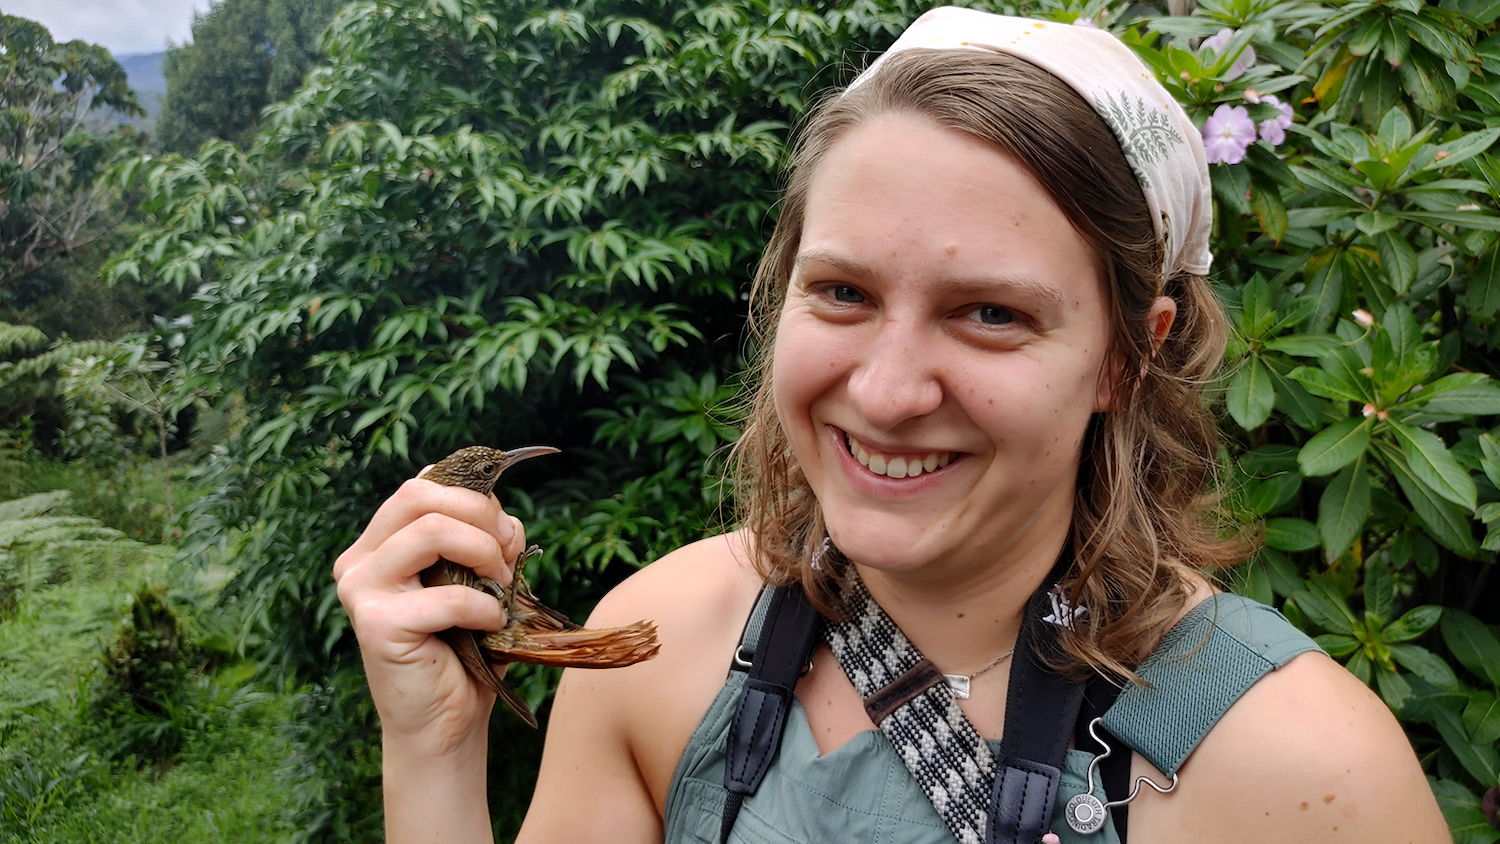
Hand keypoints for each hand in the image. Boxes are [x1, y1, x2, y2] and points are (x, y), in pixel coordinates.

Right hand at [334, 471, 528, 754]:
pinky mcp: (375, 624)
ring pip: (429, 530)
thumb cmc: (466, 647)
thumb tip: (505, 518)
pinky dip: (484, 606)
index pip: (422, 484)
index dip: (473, 495)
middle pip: (418, 494)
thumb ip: (485, 539)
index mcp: (381, 542)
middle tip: (508, 551)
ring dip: (484, 552)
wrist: (447, 720)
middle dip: (479, 513)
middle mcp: (359, 559)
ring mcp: (360, 589)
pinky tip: (492, 625)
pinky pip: (445, 595)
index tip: (505, 530)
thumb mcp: (480, 579)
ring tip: (502, 587)